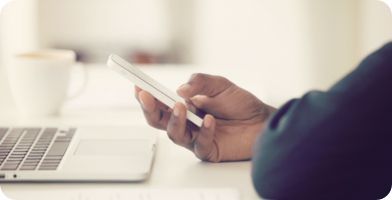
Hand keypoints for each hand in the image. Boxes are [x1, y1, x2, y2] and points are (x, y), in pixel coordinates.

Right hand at [135, 73, 275, 161]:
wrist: (261, 120)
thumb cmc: (240, 103)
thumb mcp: (220, 85)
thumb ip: (200, 83)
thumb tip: (180, 90)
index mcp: (185, 106)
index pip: (160, 102)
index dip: (147, 96)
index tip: (137, 85)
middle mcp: (186, 122)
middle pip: (159, 120)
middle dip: (150, 108)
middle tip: (147, 97)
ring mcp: (195, 137)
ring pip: (174, 134)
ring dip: (174, 119)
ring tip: (181, 106)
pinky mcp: (208, 150)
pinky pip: (199, 144)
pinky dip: (204, 131)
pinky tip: (210, 120)